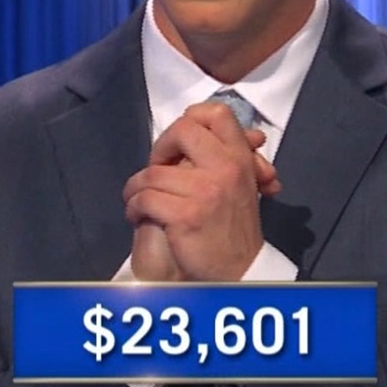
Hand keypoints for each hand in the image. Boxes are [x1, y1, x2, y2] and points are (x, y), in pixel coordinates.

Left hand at [124, 101, 281, 281]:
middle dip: (160, 148)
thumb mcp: (245, 185)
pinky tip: (137, 215)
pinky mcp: (186, 216)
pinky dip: (134, 207)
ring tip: (136, 199)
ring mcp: (206, 191)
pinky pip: (145, 198)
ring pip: (153, 172)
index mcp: (239, 159)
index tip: (179, 140)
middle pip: (182, 131)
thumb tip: (252, 134)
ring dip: (136, 187)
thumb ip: (239, 158)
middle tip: (157, 168)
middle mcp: (226, 169)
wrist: (241, 271)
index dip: (192, 117)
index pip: (217, 114)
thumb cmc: (235, 229)